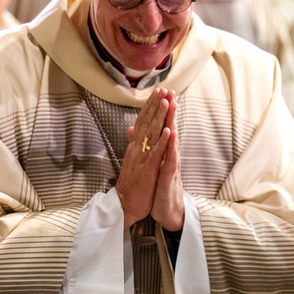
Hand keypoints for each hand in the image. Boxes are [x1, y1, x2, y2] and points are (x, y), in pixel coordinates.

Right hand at [117, 88, 171, 228]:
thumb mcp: (131, 160)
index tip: (158, 91)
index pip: (142, 122)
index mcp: (135, 147)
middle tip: (163, 89)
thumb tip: (131, 128)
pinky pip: (155, 154)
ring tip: (166, 102)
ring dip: (159, 117)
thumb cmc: (132, 183)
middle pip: (146, 123)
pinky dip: (162, 142)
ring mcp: (141, 159)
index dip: (150, 106)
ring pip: (151, 134)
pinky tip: (167, 130)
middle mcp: (137, 149)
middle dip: (156, 105)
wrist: (126, 205)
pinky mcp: (147, 171)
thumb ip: (132, 143)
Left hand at [150, 91, 183, 231]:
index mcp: (162, 153)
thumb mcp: (152, 168)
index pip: (161, 129)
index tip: (160, 93)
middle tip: (169, 91)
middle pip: (169, 130)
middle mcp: (168, 157)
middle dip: (168, 111)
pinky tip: (172, 135)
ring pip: (172, 141)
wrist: (168, 212)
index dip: (160, 112)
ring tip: (172, 105)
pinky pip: (171, 160)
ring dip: (172, 122)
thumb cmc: (160, 190)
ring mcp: (170, 166)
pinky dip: (171, 147)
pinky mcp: (169, 177)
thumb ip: (150, 149)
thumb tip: (140, 133)